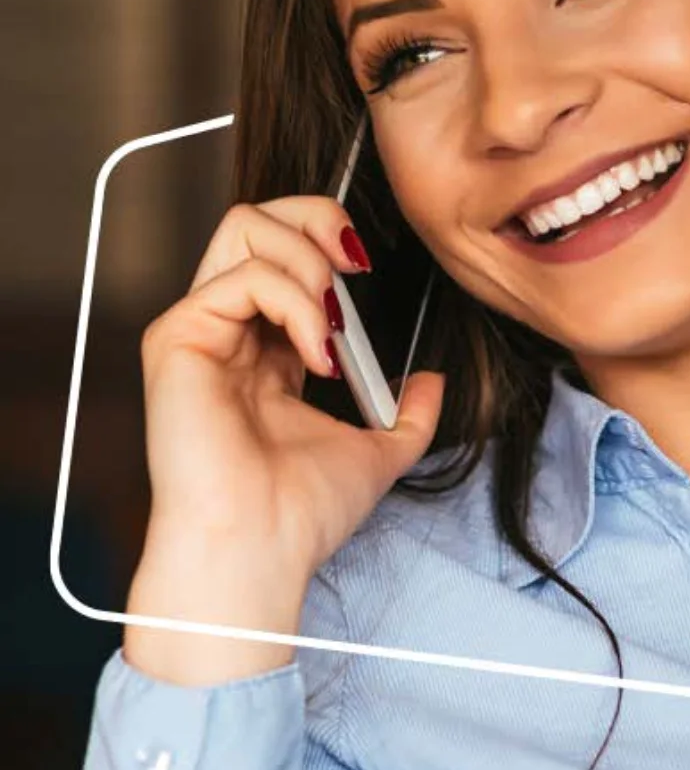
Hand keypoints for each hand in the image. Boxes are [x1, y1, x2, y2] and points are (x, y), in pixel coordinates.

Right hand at [124, 195, 443, 682]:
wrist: (260, 553)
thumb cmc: (299, 517)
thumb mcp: (376, 453)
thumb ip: (407, 415)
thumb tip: (431, 381)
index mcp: (261, 350)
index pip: (285, 251)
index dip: (327, 241)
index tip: (368, 271)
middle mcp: (224, 331)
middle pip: (254, 217)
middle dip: (315, 219)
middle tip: (354, 266)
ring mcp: (197, 330)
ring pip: (244, 226)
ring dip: (309, 264)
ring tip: (331, 327)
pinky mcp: (177, 337)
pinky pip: (244, 276)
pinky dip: (294, 302)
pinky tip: (316, 354)